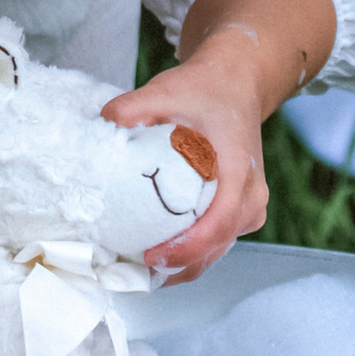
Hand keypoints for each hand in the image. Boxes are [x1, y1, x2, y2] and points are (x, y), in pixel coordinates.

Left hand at [102, 30, 269, 277]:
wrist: (236, 84)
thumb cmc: (206, 90)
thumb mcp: (167, 90)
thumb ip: (132, 106)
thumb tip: (102, 125)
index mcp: (240, 170)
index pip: (220, 222)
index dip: (187, 248)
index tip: (153, 256)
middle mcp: (252, 196)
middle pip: (216, 246)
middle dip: (176, 267)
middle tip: (131, 271)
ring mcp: (249, 207)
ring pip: (216, 251)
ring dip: (180, 265)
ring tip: (136, 270)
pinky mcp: (240, 212)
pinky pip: (215, 243)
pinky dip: (188, 254)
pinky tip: (154, 256)